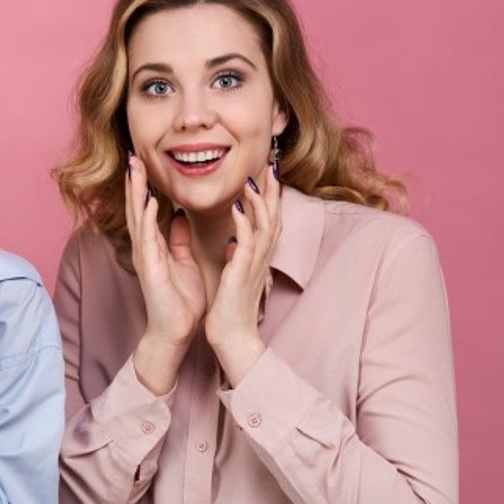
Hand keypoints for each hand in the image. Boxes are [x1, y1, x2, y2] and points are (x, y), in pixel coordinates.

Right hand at [127, 154, 205, 393]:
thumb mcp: (183, 261)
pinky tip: (149, 201)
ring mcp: (145, 257)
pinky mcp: (149, 268)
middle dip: (135, 181)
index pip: (146, 209)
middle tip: (133, 155)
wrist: (176, 331)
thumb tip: (181, 217)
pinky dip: (148, 218)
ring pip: (138, 217)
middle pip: (137, 207)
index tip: (144, 162)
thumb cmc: (180, 300)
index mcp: (154, 245)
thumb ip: (179, 239)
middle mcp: (145, 247)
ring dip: (136, 193)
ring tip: (135, 169)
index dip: (144, 185)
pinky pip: (148, 238)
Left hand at [204, 165, 280, 385]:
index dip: (269, 197)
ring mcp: (254, 265)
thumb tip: (235, 243)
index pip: (267, 220)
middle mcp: (260, 258)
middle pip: (272, 217)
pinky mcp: (242, 274)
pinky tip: (238, 208)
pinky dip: (243, 225)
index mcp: (257, 257)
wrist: (232, 338)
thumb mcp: (235, 277)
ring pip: (263, 226)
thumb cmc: (231, 309)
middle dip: (272, 191)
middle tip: (272, 164)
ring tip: (254, 178)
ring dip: (259, 201)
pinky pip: (246, 244)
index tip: (267, 173)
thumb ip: (238, 258)